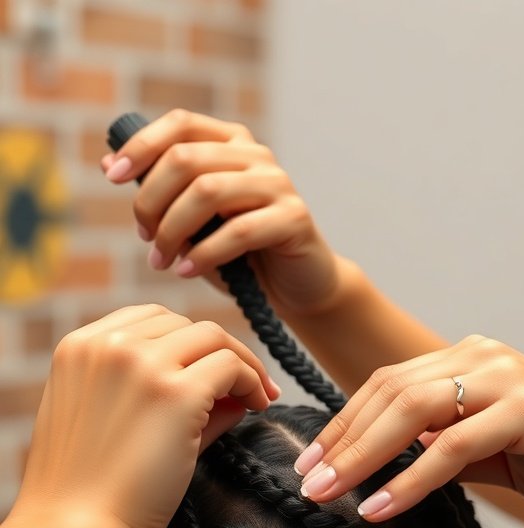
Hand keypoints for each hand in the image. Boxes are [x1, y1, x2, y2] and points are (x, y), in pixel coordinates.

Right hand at [13, 305, 278, 527]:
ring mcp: (143, 365)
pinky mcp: (176, 394)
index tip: (213, 370)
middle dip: (221, 351)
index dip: (190, 343)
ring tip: (260, 397)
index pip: (150, 319)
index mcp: (81, 347)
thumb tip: (231, 394)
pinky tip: (260, 407)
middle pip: (186, 324)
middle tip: (250, 385)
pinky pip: (231, 367)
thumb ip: (163, 398)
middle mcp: (108, 344)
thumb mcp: (108, 425)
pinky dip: (253, 382)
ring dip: (244, 364)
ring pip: (213, 338)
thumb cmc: (88, 495)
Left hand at [101, 108, 341, 317]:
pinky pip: (238, 231)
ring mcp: (277, 184)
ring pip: (208, 192)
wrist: (294, 287)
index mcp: (230, 143)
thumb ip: (160, 192)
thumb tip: (109, 163)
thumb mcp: (193, 222)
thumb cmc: (239, 254)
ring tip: (160, 261)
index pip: (180, 124)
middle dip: (152, 201)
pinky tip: (186, 271)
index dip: (142, 146)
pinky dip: (204, 254)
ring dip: (173, 230)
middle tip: (144, 238)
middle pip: (186, 159)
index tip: (114, 176)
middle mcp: (255, 155)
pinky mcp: (294, 218)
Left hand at [293, 335, 523, 519]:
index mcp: (468, 360)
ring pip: (414, 411)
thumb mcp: (487, 453)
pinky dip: (410, 480)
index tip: (309, 462)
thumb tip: (381, 465)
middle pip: (390, 392)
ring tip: (328, 494)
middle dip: (342, 440)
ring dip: (363, 456)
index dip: (343, 423)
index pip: (387, 384)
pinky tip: (379, 508)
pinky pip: (453, 446)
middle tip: (307, 483)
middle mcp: (483, 356)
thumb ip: (439, 448)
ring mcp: (506, 377)